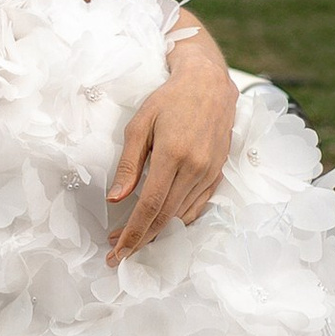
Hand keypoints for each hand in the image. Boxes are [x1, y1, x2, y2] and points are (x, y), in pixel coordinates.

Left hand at [107, 33, 238, 263]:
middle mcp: (196, 168)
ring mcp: (210, 172)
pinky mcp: (218, 173)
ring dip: (158, 233)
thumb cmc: (170, 99)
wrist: (209, 84)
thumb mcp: (140, 124)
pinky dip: (179, 220)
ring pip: (182, 215)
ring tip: (134, 239)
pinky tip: (163, 224)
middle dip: (141, 239)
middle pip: (166, 217)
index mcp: (173, 154)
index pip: (150, 206)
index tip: (116, 251)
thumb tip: (115, 198)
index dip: (132, 232)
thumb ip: (129, 163)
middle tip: (118, 251)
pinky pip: (198, 206)